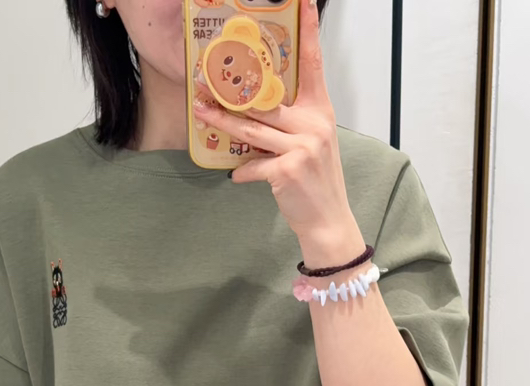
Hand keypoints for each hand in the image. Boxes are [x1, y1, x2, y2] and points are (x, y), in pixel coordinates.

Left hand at [192, 0, 354, 242]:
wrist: (328, 221)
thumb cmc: (317, 182)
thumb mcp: (312, 145)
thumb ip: (291, 125)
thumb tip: (257, 114)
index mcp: (321, 112)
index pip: (314, 64)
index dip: (309, 32)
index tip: (305, 3)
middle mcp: (313, 124)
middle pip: (264, 101)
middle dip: (233, 93)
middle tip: (206, 81)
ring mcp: (302, 146)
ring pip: (251, 129)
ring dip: (222, 123)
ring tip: (201, 112)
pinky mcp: (288, 169)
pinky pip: (253, 164)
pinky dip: (242, 172)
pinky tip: (236, 176)